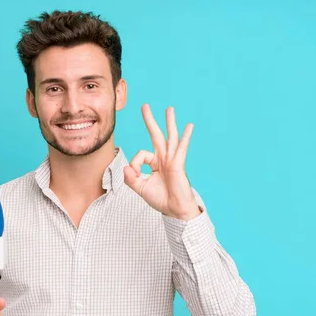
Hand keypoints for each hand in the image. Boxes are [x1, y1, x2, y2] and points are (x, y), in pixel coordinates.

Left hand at [123, 103, 201, 220]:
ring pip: (169, 137)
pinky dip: (185, 136)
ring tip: (169, 108)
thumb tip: (125, 168)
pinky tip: (189, 126)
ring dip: (169, 122)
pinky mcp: (178, 164)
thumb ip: (131, 179)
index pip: (141, 154)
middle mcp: (164, 158)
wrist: (175, 210)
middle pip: (156, 135)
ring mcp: (172, 160)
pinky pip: (181, 147)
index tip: (134, 174)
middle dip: (150, 121)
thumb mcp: (141, 188)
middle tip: (145, 106)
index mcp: (155, 163)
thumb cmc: (161, 199)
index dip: (134, 164)